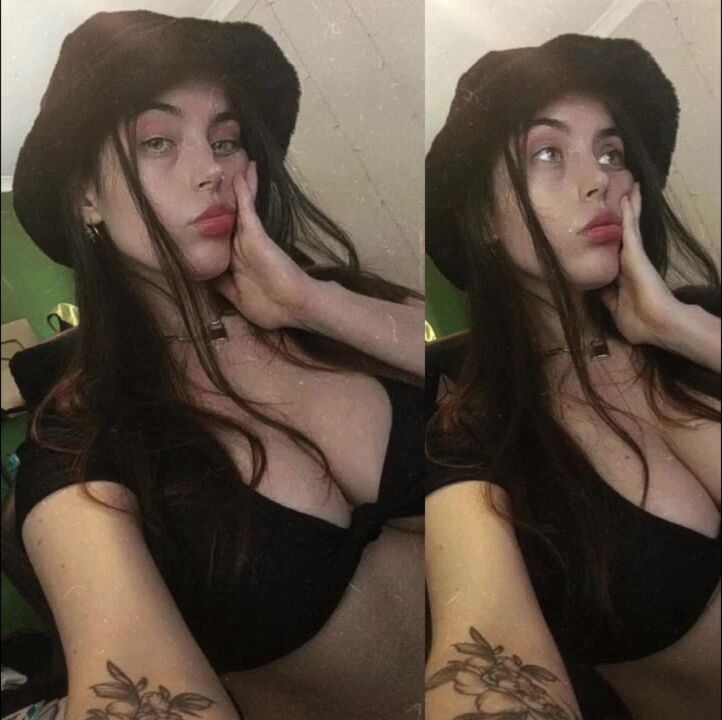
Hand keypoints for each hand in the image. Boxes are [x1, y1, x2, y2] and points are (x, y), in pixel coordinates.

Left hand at [212, 161, 315, 329]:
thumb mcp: (238, 298)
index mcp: (238, 263)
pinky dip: (243, 192)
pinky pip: (245, 209)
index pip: (224, 240)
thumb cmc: (271, 308)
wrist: (295, 306)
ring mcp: (249, 239)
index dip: (218, 226)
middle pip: (232, 219)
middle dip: (231, 200)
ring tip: (242, 166)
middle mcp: (242, 247)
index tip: (209, 215)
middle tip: (227, 180)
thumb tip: (205, 276)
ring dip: (241, 188)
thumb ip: (222, 285)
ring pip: (240, 209)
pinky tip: (241, 174)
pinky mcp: (255, 235)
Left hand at [600, 182, 678, 345]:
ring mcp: (633, 256)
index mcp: (622, 275)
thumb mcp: (615, 308)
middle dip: (625, 216)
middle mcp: (628, 262)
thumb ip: (606, 296)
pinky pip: (630, 228)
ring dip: (630, 207)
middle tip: (624, 195)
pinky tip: (628, 197)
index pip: (615, 252)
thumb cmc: (639, 322)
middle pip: (625, 233)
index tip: (605, 227)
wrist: (658, 324)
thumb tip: (595, 288)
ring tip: (630, 187)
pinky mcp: (635, 252)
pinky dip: (629, 213)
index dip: (611, 238)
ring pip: (629, 226)